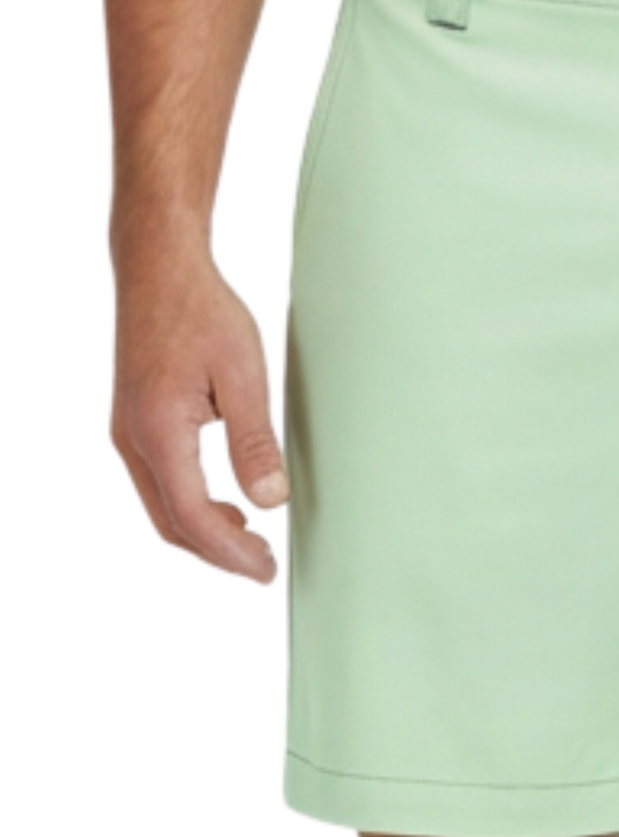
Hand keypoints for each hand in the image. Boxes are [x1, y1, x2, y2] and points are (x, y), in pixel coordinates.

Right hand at [111, 249, 287, 582]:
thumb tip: (271, 500)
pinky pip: (158, 479)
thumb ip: (254, 440)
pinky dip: (189, 502)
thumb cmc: (201, 310)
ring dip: (202, 530)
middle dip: (216, 553)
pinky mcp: (134, 420)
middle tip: (262, 565)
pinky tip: (224, 501)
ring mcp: (128, 431)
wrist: (158, 267)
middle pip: (170, 522)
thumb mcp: (242, 373)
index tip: (265, 569)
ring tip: (249, 539)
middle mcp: (132, 439)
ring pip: (161, 504)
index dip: (231, 553)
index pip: (192, 518)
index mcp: (158, 433)